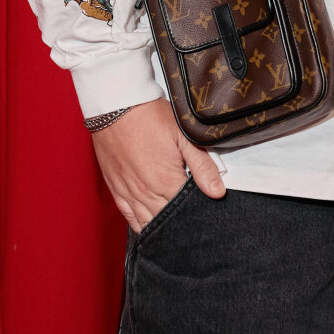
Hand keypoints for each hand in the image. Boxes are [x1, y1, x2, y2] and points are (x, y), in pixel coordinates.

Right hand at [90, 98, 225, 232]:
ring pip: (147, 223)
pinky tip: (151, 226)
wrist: (116, 106)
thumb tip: (218, 193)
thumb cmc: (151, 117)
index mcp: (165, 182)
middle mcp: (146, 193)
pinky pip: (129, 217)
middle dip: (181, 222)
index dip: (197, 213)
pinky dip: (141, 225)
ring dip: (162, 226)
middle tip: (193, 219)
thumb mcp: (183, 136)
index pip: (186, 212)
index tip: (205, 211)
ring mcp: (129, 193)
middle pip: (167, 220)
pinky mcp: (116, 189)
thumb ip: (202, 166)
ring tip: (175, 227)